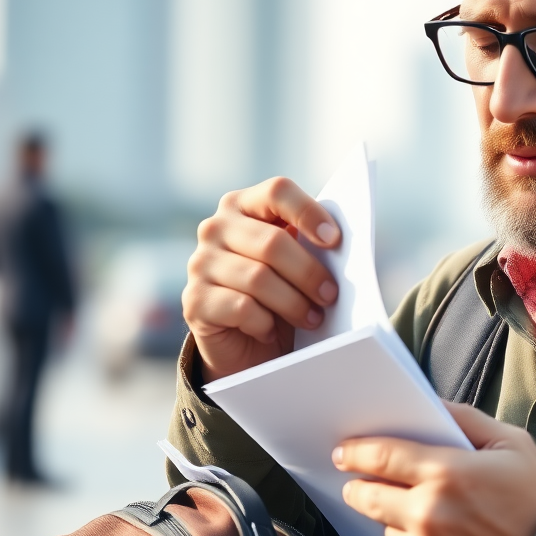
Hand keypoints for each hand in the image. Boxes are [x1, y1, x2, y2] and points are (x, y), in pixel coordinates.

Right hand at [182, 178, 341, 381]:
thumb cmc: (279, 292)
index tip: (334, 240)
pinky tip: (271, 330)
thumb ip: (310, 244)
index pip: (277, 192)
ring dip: (294, 303)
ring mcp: (200, 263)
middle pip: (272, 242)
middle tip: (331, 295)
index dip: (308, 213)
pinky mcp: (194, 300)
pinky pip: (241, 307)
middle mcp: (216, 228)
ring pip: (258, 278)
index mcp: (244, 205)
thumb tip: (340, 246)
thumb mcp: (296, 262)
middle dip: (309, 272)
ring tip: (313, 318)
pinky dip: (265, 322)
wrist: (245, 343)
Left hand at [334, 402, 535, 535]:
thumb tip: (430, 405)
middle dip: (361, 483)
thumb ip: (465, 418)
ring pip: (383, 527)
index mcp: (446, 473)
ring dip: (392, 516)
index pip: (381, 455)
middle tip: (365, 479)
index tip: (345, 450)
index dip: (357, 450)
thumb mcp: (511, 443)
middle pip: (366, 494)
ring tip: (423, 511)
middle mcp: (427, 514)